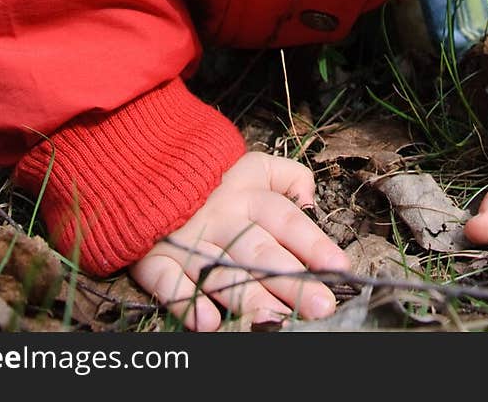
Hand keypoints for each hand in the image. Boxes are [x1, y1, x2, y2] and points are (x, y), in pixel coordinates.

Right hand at [129, 150, 350, 330]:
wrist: (149, 170)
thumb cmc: (213, 179)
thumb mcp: (253, 165)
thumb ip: (289, 176)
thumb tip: (312, 199)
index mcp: (248, 196)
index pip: (286, 220)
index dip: (313, 243)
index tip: (339, 266)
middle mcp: (222, 220)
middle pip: (260, 252)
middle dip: (291, 281)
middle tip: (320, 306)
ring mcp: (188, 241)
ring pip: (221, 272)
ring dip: (247, 296)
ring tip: (272, 320)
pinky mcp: (155, 258)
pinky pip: (168, 280)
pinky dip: (184, 300)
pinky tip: (207, 322)